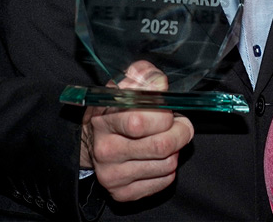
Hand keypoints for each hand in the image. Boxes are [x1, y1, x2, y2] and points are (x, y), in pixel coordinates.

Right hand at [82, 61, 194, 202]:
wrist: (92, 142)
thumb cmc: (115, 110)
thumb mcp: (125, 86)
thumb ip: (144, 77)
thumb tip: (159, 82)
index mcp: (104, 120)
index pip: (141, 121)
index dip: (165, 114)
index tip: (170, 110)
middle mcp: (105, 150)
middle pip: (160, 147)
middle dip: (180, 133)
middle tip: (180, 125)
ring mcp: (112, 175)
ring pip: (167, 165)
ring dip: (174, 150)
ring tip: (164, 140)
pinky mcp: (122, 193)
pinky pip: (163, 182)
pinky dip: (168, 169)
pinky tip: (157, 158)